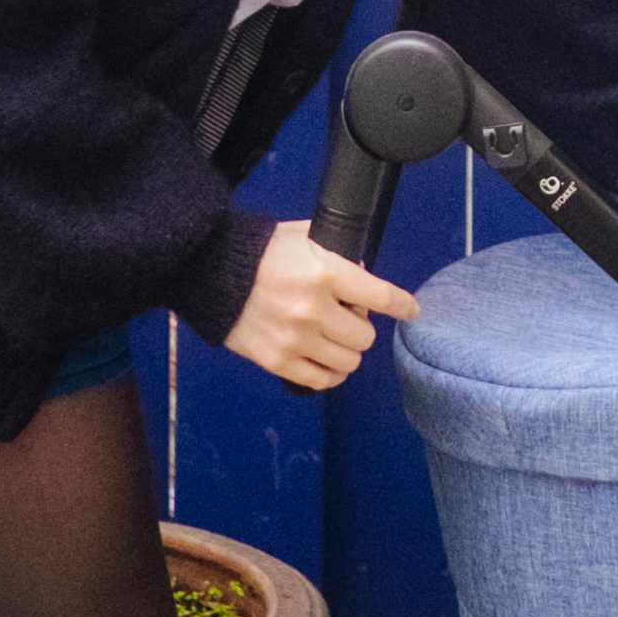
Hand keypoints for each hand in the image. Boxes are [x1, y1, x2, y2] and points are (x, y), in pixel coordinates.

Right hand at [224, 221, 418, 389]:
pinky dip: (332, 373)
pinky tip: (328, 361)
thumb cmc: (256, 251)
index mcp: (324, 272)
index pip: (380, 296)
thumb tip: (362, 273)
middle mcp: (313, 309)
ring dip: (347, 351)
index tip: (411, 310)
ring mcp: (294, 338)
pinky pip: (322, 380)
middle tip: (345, 316)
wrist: (206, 270)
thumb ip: (336, 252)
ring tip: (333, 337)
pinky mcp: (276, 360)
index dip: (402, 305)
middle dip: (360, 326)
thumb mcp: (302, 236)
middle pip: (365, 337)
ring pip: (349, 361)